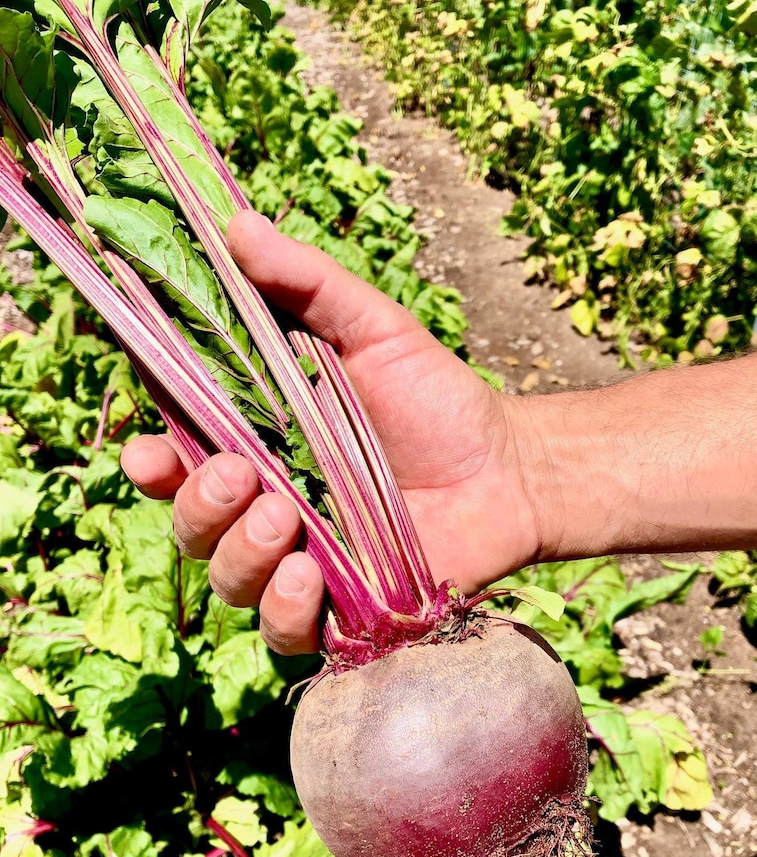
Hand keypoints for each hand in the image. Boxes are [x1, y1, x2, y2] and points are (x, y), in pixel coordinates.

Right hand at [122, 211, 541, 653]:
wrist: (509, 469)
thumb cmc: (435, 398)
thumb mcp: (373, 328)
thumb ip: (305, 284)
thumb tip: (233, 224)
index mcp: (256, 444)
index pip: (176, 461)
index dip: (149, 463)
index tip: (147, 451)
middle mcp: (266, 508)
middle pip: (192, 524)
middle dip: (199, 505)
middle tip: (243, 475)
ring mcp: (299, 564)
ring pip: (229, 579)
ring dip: (240, 553)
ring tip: (286, 518)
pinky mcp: (341, 611)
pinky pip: (285, 632)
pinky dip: (285, 612)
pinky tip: (311, 580)